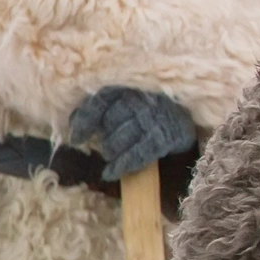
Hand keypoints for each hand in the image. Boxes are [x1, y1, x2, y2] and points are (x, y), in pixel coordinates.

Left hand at [68, 86, 198, 181]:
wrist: (184, 117)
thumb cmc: (147, 110)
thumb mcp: (126, 101)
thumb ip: (100, 109)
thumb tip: (75, 131)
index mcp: (129, 87)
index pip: (99, 102)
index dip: (84, 121)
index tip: (77, 139)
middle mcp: (142, 99)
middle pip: (110, 122)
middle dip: (105, 138)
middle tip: (108, 146)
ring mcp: (155, 118)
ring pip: (121, 139)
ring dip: (112, 152)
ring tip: (112, 157)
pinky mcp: (166, 137)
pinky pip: (138, 154)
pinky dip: (123, 165)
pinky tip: (112, 173)